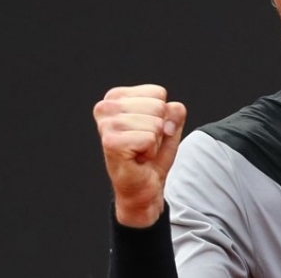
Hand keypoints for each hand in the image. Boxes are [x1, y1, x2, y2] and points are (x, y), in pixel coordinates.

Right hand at [93, 84, 186, 227]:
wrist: (143, 187)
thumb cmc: (152, 154)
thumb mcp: (169, 127)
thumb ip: (175, 112)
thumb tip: (171, 111)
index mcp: (116, 97)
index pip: (158, 93)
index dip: (161, 115)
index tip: (146, 130)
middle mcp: (105, 107)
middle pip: (158, 106)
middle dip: (158, 129)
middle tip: (144, 143)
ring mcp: (106, 125)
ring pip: (155, 123)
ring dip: (153, 142)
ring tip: (140, 151)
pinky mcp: (110, 142)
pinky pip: (149, 139)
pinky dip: (150, 152)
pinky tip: (137, 158)